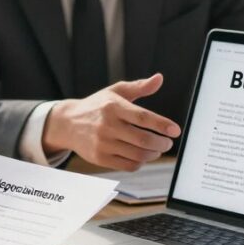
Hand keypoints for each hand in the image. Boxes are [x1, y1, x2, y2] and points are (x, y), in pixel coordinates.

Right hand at [42, 73, 180, 169]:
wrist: (68, 123)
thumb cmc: (96, 106)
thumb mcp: (115, 92)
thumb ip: (139, 87)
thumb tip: (159, 78)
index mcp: (113, 106)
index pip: (142, 117)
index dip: (162, 125)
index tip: (175, 130)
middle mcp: (107, 125)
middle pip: (143, 139)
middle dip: (161, 143)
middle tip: (167, 143)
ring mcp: (103, 143)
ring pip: (138, 155)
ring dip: (153, 154)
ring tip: (156, 149)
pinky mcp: (100, 158)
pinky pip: (128, 166)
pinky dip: (140, 163)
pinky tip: (141, 156)